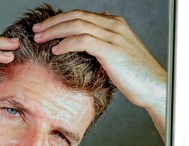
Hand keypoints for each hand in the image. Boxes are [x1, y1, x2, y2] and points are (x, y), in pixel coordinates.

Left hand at [32, 10, 165, 109]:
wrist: (153, 87)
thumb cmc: (133, 75)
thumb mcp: (114, 55)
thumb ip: (101, 45)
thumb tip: (84, 44)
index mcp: (113, 24)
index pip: (81, 15)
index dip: (59, 20)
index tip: (43, 29)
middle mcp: (113, 25)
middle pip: (76, 16)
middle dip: (52, 23)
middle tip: (36, 31)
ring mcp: (113, 36)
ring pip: (77, 25)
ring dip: (55, 31)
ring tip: (40, 40)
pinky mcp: (111, 49)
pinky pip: (83, 41)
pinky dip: (67, 43)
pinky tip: (55, 50)